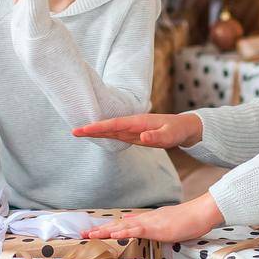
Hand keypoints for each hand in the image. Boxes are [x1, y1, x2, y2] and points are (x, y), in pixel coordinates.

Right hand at [72, 111, 201, 148]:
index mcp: (139, 121)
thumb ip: (157, 136)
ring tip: (79, 133)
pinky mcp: (135, 135)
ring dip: (96, 132)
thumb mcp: (170, 135)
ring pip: (111, 131)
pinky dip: (105, 135)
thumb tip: (141, 137)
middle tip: (74, 132)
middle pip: (109, 127)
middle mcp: (133, 124)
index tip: (84, 129)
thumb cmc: (177, 130)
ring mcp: (133, 129)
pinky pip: (117, 135)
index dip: (99, 127)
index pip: (115, 125)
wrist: (184, 127)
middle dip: (92, 129)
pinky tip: (96, 136)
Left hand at [81, 194, 223, 242]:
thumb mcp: (165, 224)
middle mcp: (144, 219)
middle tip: (82, 234)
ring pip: (121, 227)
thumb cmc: (187, 220)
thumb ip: (149, 224)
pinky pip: (135, 230)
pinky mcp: (155, 228)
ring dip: (104, 231)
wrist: (200, 213)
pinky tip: (111, 234)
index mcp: (146, 220)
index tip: (92, 232)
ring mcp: (148, 223)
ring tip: (89, 235)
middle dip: (99, 230)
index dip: (106, 228)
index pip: (122, 224)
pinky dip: (121, 232)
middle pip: (117, 224)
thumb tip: (134, 223)